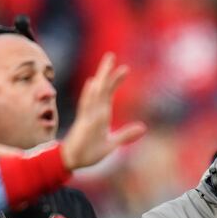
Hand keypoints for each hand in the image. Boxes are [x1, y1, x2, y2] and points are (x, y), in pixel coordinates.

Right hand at [60, 53, 145, 169]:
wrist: (73, 162)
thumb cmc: (89, 152)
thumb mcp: (112, 144)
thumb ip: (126, 135)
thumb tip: (143, 128)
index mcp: (102, 114)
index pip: (109, 93)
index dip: (115, 81)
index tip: (125, 68)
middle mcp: (95, 111)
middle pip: (102, 88)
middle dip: (106, 72)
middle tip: (111, 56)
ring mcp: (88, 116)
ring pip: (95, 94)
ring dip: (101, 79)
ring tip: (105, 65)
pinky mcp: (83, 123)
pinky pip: (86, 107)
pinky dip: (89, 95)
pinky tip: (92, 84)